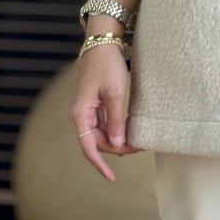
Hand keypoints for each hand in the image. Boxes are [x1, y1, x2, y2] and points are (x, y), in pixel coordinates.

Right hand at [71, 45, 143, 181]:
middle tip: (138, 148)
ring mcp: (87, 109)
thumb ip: (115, 120)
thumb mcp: (114, 93)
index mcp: (81, 114)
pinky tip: (128, 131)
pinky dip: (115, 129)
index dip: (100, 164)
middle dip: (116, 149)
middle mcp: (81, 114)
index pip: (89, 147)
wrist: (102, 42)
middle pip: (97, 142)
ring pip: (101, 134)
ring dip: (116, 140)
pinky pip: (103, 123)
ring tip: (136, 141)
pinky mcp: (94, 103)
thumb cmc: (107, 64)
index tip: (112, 177)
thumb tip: (117, 145)